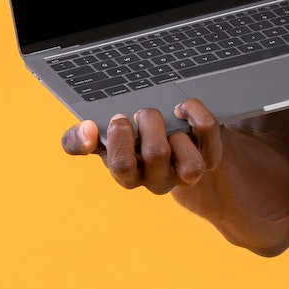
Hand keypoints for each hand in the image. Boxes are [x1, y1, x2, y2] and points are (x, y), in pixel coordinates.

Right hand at [60, 98, 222, 194]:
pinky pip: (208, 135)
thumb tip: (86, 130)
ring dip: (177, 130)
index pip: (120, 166)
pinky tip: (183, 109)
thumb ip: (79, 140)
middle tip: (142, 112)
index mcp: (128, 174)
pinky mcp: (209, 157)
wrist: (170, 140)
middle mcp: (158, 179)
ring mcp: (185, 172)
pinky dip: (196, 114)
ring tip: (167, 118)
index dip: (119, 138)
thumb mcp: (102, 142)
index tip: (118, 117)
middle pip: (156, 154)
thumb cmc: (131, 142)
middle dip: (149, 122)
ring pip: (190, 164)